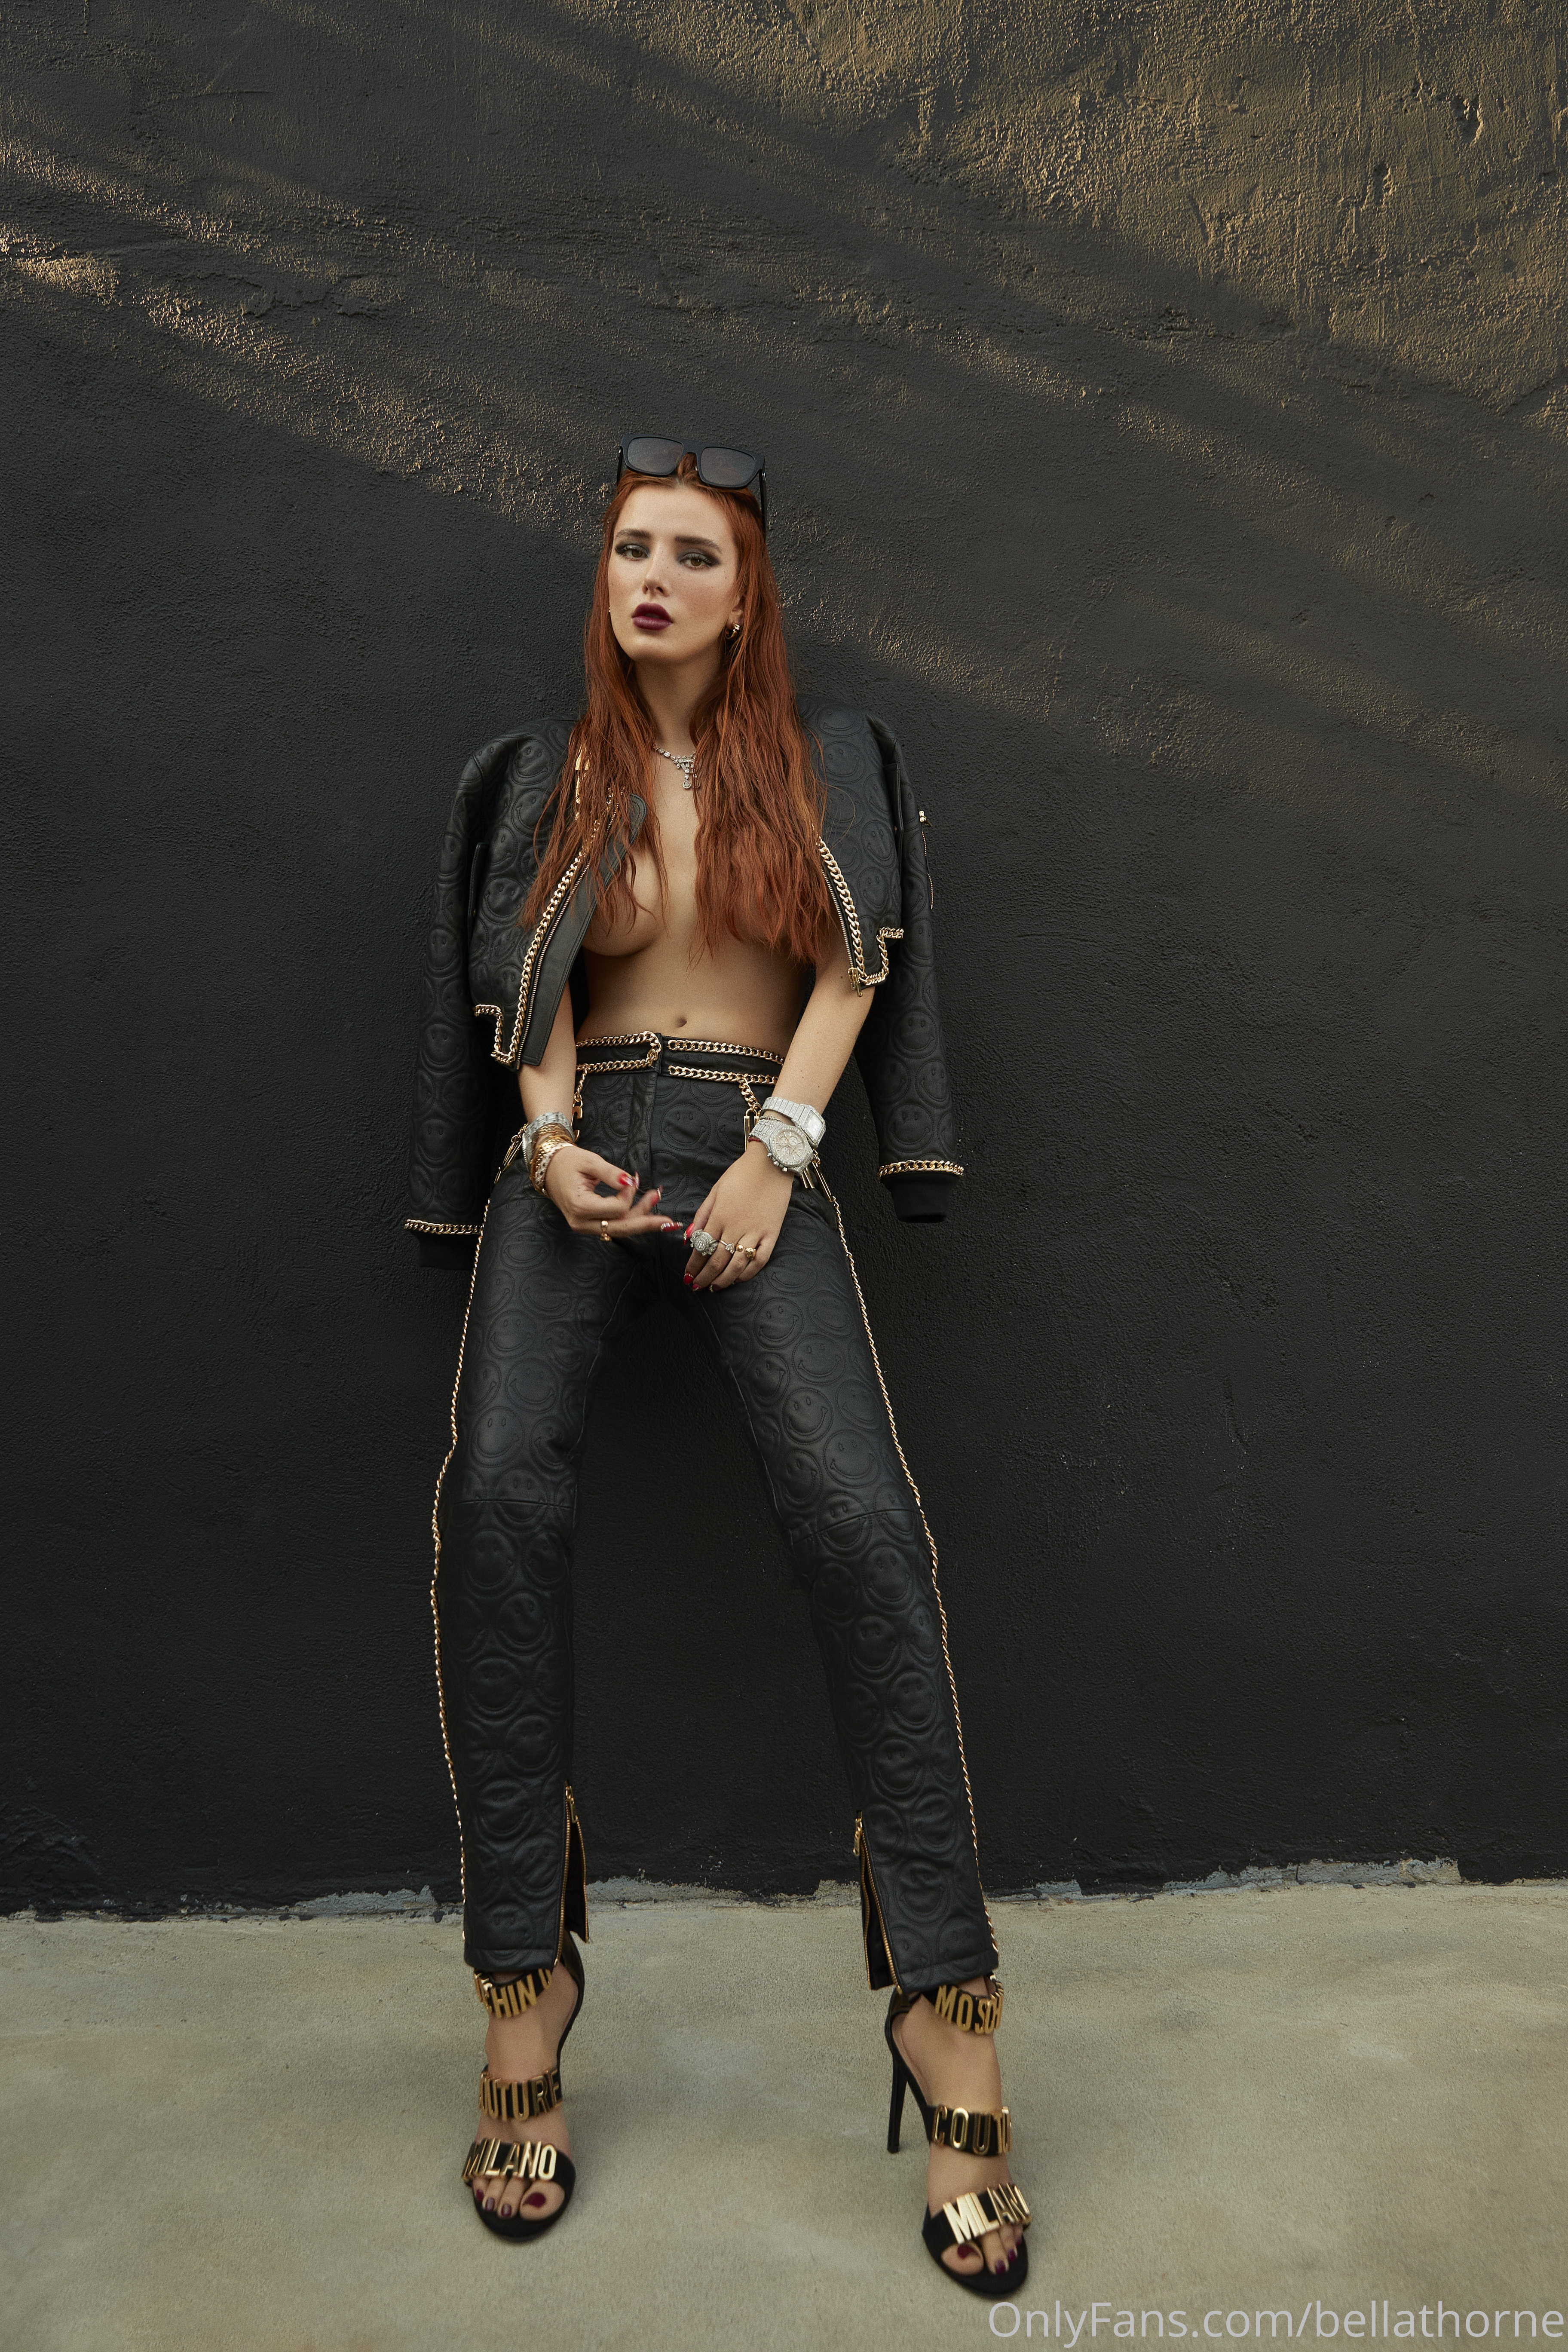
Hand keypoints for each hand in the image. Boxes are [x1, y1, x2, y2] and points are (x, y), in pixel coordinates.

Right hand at [542, 1145, 675, 1238]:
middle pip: (621, 1227)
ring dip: (641, 1218)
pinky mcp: (589, 1225)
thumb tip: (630, 1182)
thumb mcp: (589, 1162)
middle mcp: (581, 1222)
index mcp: (580, 1206)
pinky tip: (644, 1207)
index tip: (631, 1179)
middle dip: (647, 1222)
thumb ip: (611, 1173)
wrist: (549, 1168)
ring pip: (619, 1228)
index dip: (629, 1195)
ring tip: (657, 1202)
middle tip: (670, 1221)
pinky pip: (613, 1225)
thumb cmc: (568, 1162)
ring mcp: (584, 1226)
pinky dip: (629, 1217)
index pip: (616, 1209)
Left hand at [684, 1141, 795, 1289]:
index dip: (693, 1266)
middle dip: (704, 1277)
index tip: (687, 1277)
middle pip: (717, 1261)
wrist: (771, 1164)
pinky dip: (749, 1273)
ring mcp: (756, 1232)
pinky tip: (739, 1278)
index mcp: (719, 1216)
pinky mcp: (772, 1234)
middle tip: (697, 1287)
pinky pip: (760, 1260)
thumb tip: (689, 1238)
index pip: (701, 1248)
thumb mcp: (715, 1191)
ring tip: (714, 1287)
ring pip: (737, 1265)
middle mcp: (735, 1227)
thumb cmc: (741, 1174)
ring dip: (723, 1280)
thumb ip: (702, 1216)